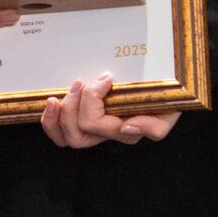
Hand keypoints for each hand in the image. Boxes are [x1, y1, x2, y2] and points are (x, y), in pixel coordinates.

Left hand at [38, 74, 178, 150]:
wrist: (166, 87)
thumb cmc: (165, 98)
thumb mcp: (168, 112)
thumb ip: (154, 126)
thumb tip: (128, 126)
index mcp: (123, 131)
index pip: (95, 124)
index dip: (91, 100)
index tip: (105, 78)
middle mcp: (105, 134)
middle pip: (76, 136)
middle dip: (72, 108)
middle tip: (80, 83)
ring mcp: (91, 129)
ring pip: (65, 138)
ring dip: (59, 115)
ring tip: (64, 93)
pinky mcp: (80, 119)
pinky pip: (58, 132)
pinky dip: (50, 120)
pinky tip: (52, 102)